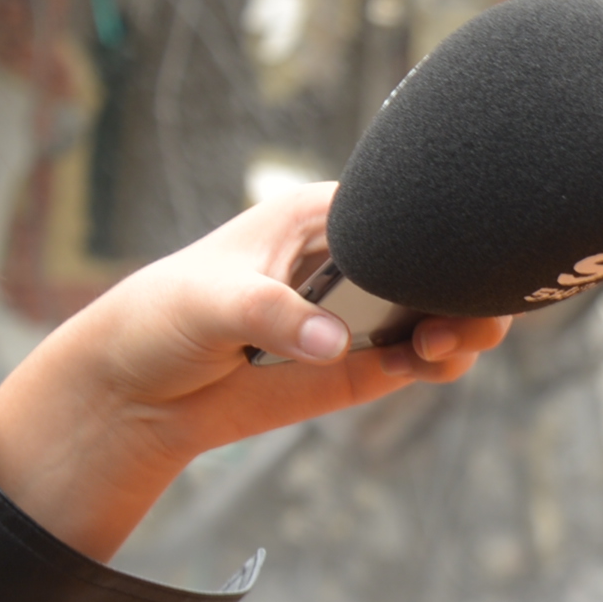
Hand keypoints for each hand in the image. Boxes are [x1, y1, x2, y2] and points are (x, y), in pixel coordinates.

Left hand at [0, 184, 509, 560]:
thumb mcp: (212, 303)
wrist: (134, 393)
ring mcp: (365, 313)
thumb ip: (274, 315)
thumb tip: (337, 342)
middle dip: (468, 288)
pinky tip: (416, 367)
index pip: (406, 208)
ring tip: (435, 350)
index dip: (446, 228)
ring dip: (463, 330)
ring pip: (448, 312)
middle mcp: (356, 260)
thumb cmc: (161, 320)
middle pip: (442, 262)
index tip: (465, 258)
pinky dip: (439, 365)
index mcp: (325, 217)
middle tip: (458, 323)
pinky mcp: (363, 363)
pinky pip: (424, 360)